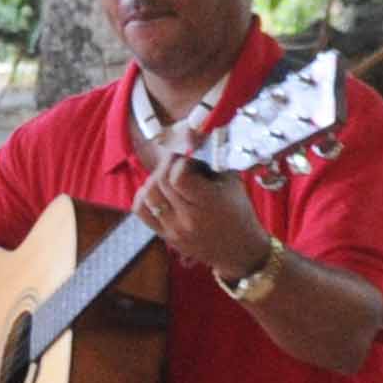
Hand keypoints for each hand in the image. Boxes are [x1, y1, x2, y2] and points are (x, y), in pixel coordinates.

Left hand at [133, 113, 274, 284]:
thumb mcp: (232, 180)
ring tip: (169, 176)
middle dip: (167, 164)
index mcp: (210, 204)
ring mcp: (174, 230)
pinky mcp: (165, 236)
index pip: (179, 176)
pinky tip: (159, 191)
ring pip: (147, 195)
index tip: (191, 158)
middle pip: (161, 182)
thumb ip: (212, 156)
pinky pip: (141, 210)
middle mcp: (189, 219)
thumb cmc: (239, 212)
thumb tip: (191, 132)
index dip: (181, 160)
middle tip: (178, 161)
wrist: (240, 251)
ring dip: (155, 179)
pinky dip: (146, 196)